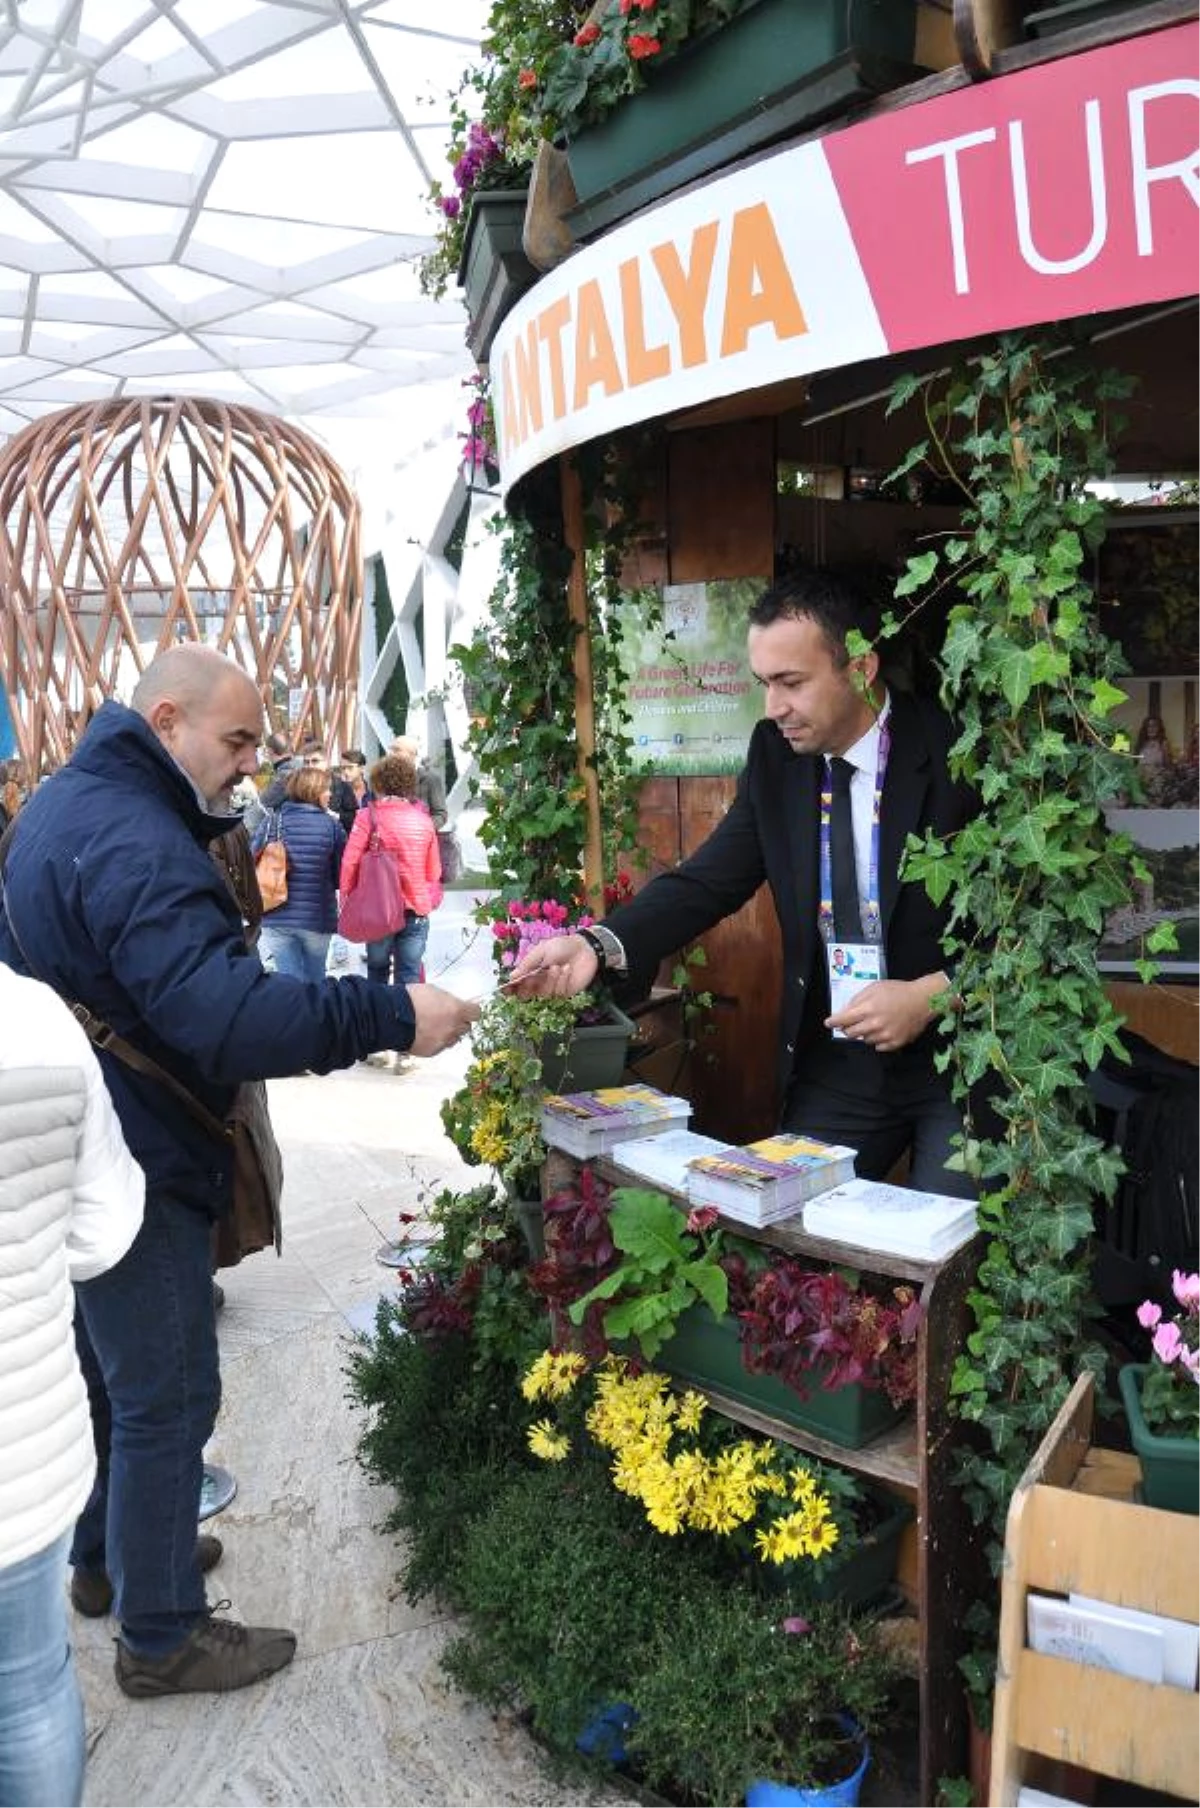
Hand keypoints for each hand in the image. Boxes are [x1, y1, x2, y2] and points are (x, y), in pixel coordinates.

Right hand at [406, 984, 479, 1055]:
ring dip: (447, 1033)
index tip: (466, 1009)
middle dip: (458, 1022)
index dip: (470, 1011)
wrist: (391, 1017)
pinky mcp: (432, 1052)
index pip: (476, 1013)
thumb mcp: (433, 990)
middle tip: (447, 1017)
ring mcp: (443, 1041)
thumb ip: (447, 1000)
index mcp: (457, 1010)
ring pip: (453, 1039)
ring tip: (432, 1026)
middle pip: (466, 1027)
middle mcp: (454, 1028)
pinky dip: (434, 1042)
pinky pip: (439, 1047)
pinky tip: (423, 1034)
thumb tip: (452, 1003)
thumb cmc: (410, 999)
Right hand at [506, 932, 597, 997]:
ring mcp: (552, 988)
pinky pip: (558, 993)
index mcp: (531, 971)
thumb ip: (527, 964)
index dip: (511, 988)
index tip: (505, 989)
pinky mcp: (565, 992)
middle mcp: (540, 982)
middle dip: (529, 987)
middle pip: (527, 994)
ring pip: (543, 994)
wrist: (585, 948)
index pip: (517, 984)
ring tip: (557, 967)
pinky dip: (561, 981)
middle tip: (533, 977)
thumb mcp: (541, 951)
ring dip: (550, 980)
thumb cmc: (562, 946)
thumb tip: (512, 976)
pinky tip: (567, 970)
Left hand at [825, 974, 946, 1054]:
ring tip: (873, 1023)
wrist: (923, 1000)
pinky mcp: (895, 1043)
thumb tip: (844, 1011)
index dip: (833, 1022)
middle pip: (851, 1033)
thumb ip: (857, 1000)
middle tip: (850, 1024)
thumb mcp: (874, 988)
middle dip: (847, 1028)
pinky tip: (883, 1030)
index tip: (828, 1023)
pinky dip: (877, 1040)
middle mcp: (875, 1024)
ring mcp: (885, 1036)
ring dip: (864, 1033)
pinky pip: (878, 1047)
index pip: (843, 1020)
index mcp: (868, 1009)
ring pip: (865, 1040)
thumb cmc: (898, 991)